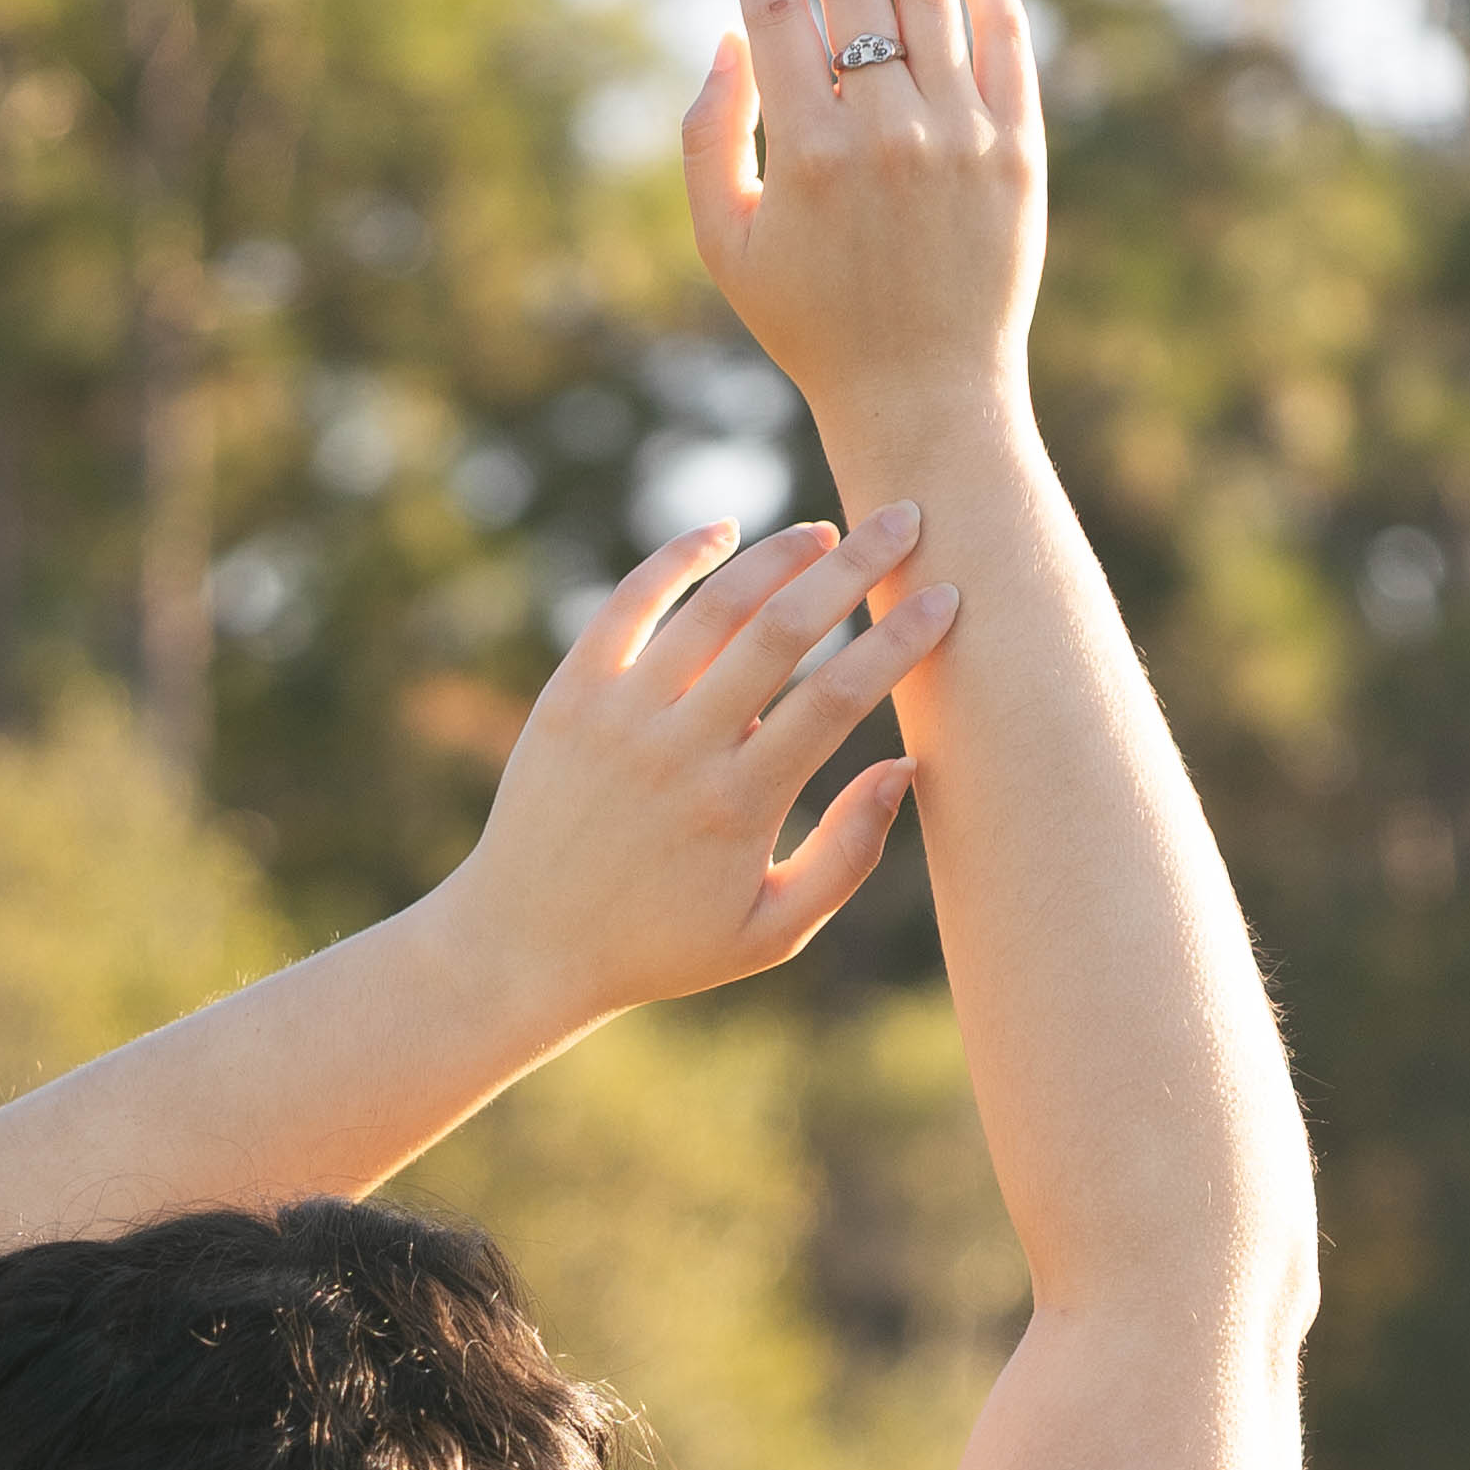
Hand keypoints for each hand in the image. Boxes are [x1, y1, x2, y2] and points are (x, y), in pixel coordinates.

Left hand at [434, 507, 955, 1032]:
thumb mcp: (768, 934)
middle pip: (784, 631)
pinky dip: (679, 557)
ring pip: (713, 605)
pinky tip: (724, 534)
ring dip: (780, 555)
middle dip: (858, 566)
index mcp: (738, 810)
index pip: (839, 698)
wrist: (524, 949)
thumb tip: (904, 764)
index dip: (900, 640)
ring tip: (826, 534)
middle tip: (905, 520)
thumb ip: (846, 857)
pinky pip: (630, 603)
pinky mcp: (570, 694)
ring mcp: (620, 717)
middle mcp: (679, 752)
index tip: (945, 598)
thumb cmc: (660, 946)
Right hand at [682, 0, 1044, 438]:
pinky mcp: (1016, 147)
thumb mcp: (728, 245)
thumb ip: (708, 137)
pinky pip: (1005, 33)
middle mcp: (889, 133)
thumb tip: (730, 37)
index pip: (778, 11)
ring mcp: (960, 135)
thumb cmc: (813, 325)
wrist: (921, 395)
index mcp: (810, 154)